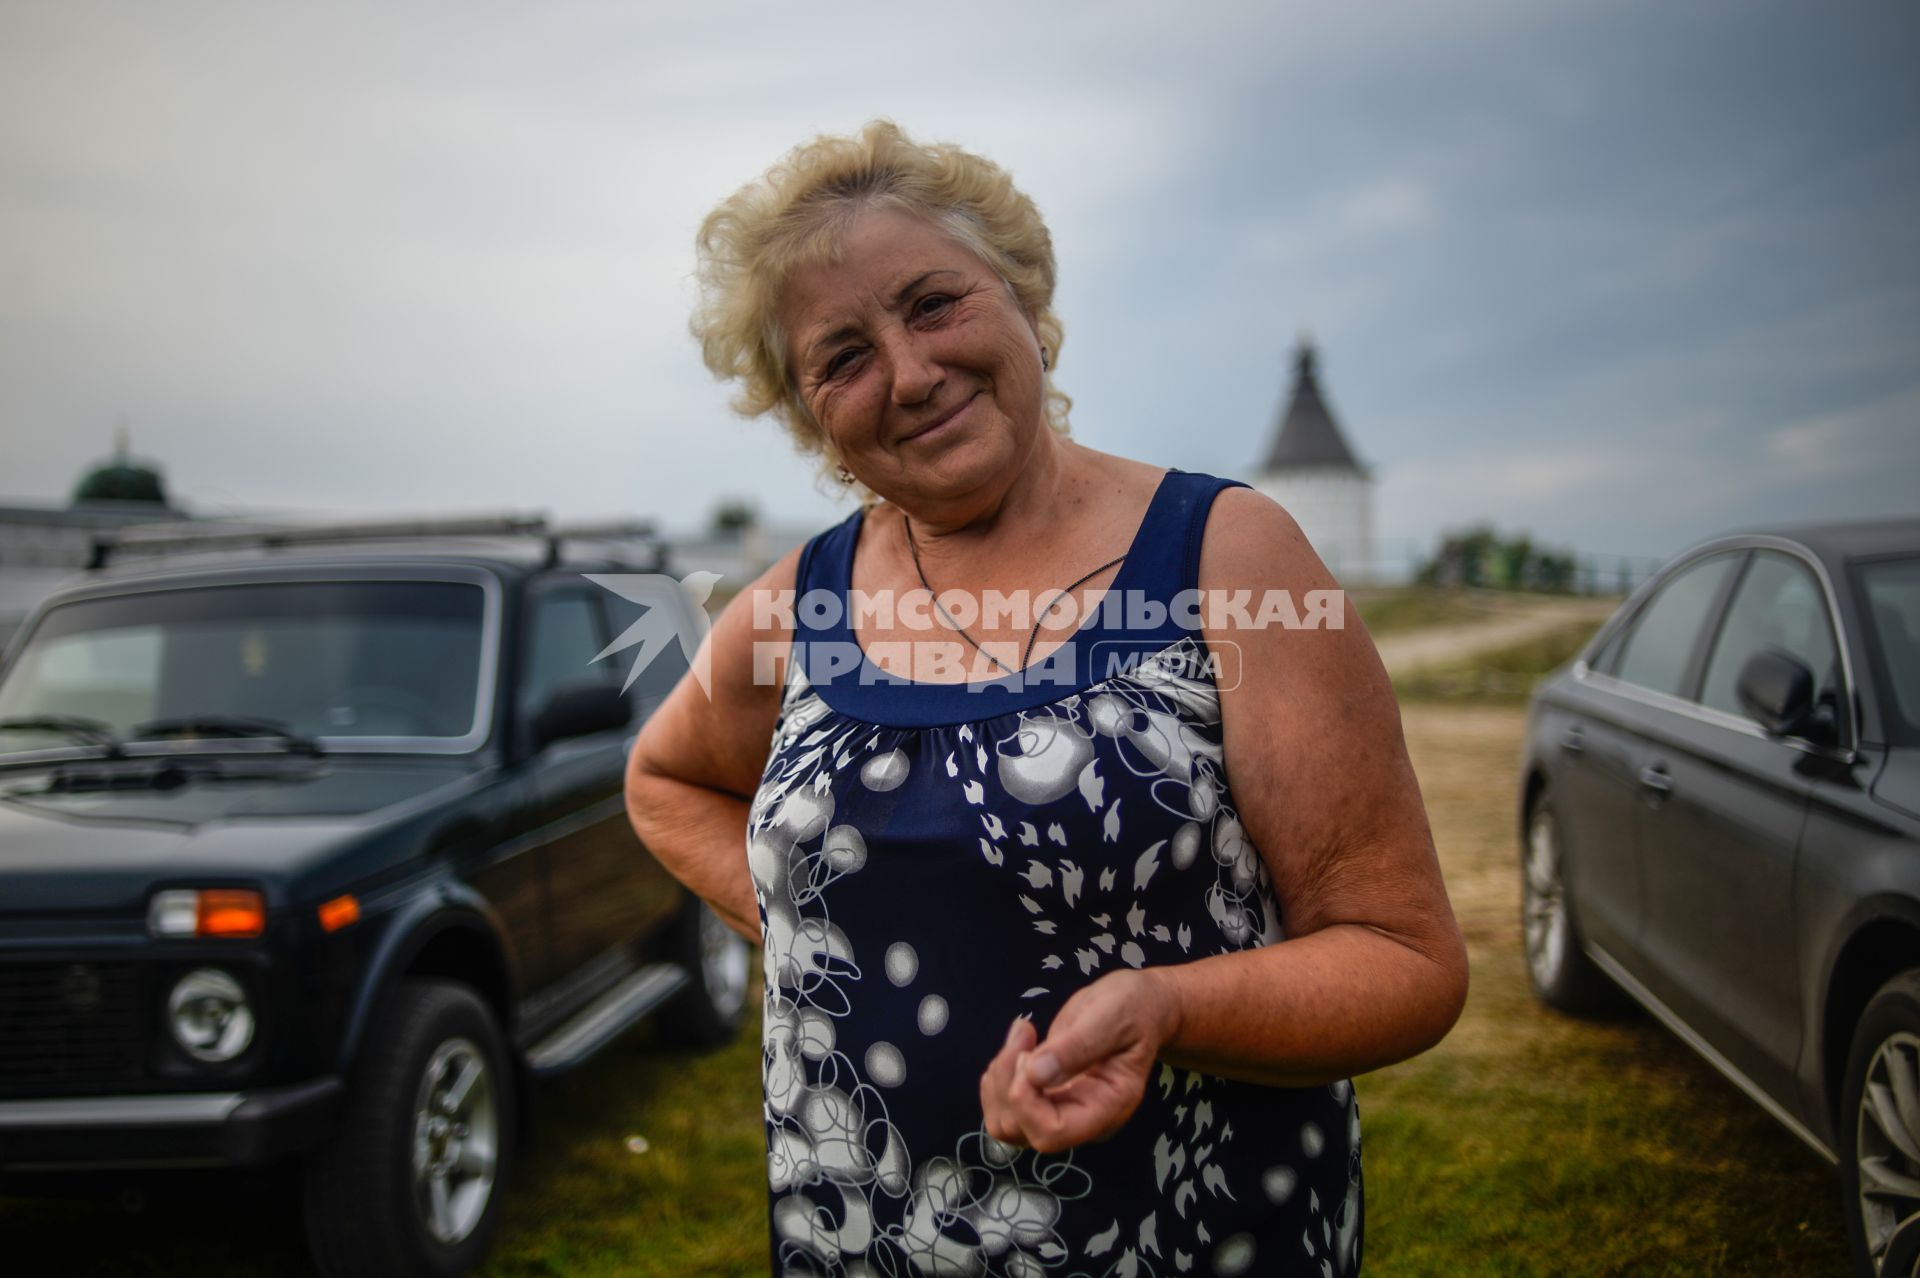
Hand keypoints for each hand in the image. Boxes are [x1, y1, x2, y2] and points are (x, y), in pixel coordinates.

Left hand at [978, 968, 1181, 1152]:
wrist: (1139, 1008)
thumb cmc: (1134, 1009)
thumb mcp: (1113, 1017)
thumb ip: (1078, 1046)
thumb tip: (1035, 1073)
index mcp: (1106, 1108)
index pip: (1051, 1133)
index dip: (1025, 1100)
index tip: (1029, 1055)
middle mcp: (1081, 1120)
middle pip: (1020, 1131)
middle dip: (1007, 1083)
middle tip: (1025, 1034)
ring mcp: (1060, 1112)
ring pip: (1005, 1122)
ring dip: (999, 1078)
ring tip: (1022, 1035)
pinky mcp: (1045, 1099)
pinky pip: (1004, 1106)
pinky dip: (998, 1075)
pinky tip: (1019, 1043)